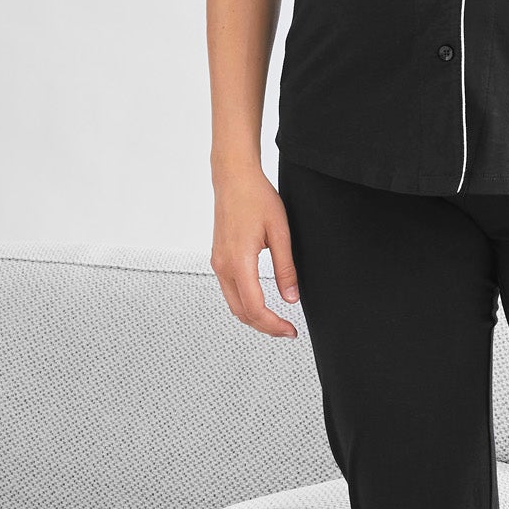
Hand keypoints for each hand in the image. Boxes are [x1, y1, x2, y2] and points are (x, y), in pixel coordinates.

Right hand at [210, 166, 300, 337]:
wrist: (234, 178)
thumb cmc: (255, 197)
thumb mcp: (280, 232)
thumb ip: (286, 268)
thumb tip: (291, 297)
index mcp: (239, 261)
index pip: (254, 308)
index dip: (273, 325)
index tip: (289, 330)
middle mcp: (223, 266)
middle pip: (241, 312)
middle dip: (264, 327)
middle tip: (286, 330)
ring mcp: (218, 263)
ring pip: (233, 304)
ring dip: (253, 317)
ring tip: (276, 321)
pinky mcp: (218, 259)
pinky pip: (229, 291)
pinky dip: (244, 304)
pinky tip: (260, 304)